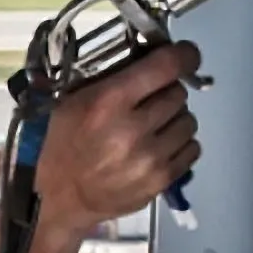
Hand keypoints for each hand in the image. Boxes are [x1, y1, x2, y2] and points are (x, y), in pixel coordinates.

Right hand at [34, 42, 203, 230]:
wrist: (60, 197)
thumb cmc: (63, 143)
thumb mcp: (74, 100)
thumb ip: (113, 78)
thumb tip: (151, 57)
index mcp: (108, 101)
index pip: (165, 66)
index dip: (183, 55)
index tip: (186, 55)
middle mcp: (133, 128)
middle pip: (178, 93)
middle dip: (166, 93)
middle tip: (149, 102)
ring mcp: (150, 158)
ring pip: (189, 121)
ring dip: (174, 120)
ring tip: (153, 127)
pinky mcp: (161, 181)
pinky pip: (192, 149)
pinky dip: (180, 144)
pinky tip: (160, 147)